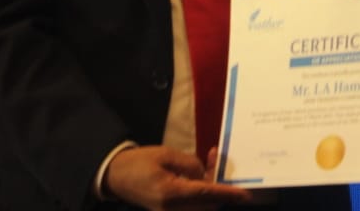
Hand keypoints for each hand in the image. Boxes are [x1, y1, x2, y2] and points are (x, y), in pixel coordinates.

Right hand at [103, 145, 251, 209]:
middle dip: (220, 186)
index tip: (245, 195)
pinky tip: (201, 173)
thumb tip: (205, 174)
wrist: (114, 176)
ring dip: (211, 188)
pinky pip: (192, 206)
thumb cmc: (138, 163)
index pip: (207, 194)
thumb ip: (189, 164)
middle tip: (218, 159)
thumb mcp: (165, 155)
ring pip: (201, 206)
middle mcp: (172, 208)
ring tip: (210, 161)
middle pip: (207, 203)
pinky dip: (201, 192)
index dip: (227, 194)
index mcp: (171, 193)